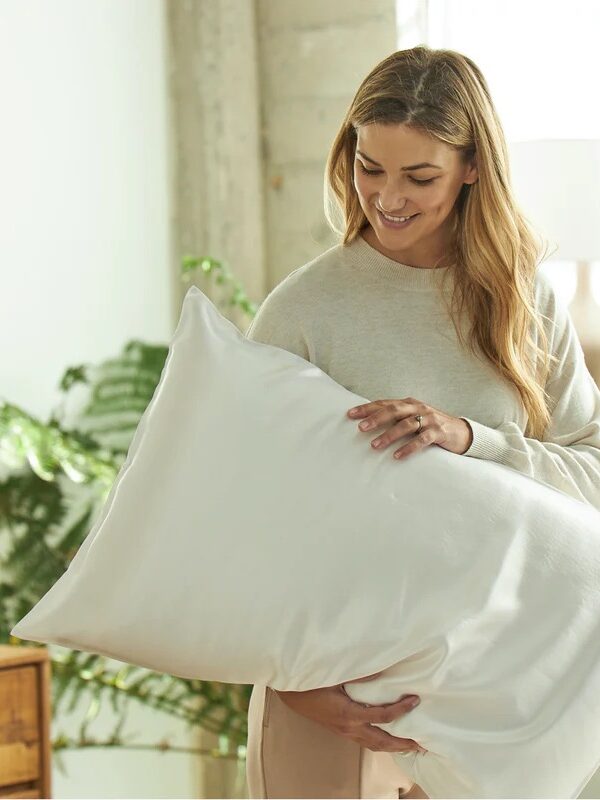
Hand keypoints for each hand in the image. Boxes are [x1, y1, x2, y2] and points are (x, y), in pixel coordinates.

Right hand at [274, 670, 425, 753]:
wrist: (290, 693)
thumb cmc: (310, 681)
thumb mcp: (334, 673)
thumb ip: (359, 673)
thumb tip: (382, 669)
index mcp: (348, 713)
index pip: (382, 716)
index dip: (401, 709)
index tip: (415, 700)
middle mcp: (349, 727)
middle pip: (382, 742)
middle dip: (403, 744)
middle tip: (422, 742)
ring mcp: (345, 732)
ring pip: (373, 745)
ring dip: (393, 746)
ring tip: (410, 745)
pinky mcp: (341, 730)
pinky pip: (365, 741)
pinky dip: (380, 742)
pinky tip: (386, 736)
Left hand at [347, 397, 472, 459]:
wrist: (461, 432)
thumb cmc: (431, 426)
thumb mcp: (413, 419)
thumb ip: (396, 419)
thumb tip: (370, 424)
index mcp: (409, 403)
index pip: (384, 403)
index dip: (367, 408)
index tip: (350, 414)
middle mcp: (418, 408)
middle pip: (394, 410)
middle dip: (376, 418)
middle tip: (361, 427)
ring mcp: (429, 419)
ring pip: (406, 425)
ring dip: (389, 435)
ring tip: (374, 446)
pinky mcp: (438, 432)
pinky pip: (422, 439)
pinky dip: (409, 447)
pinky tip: (397, 456)